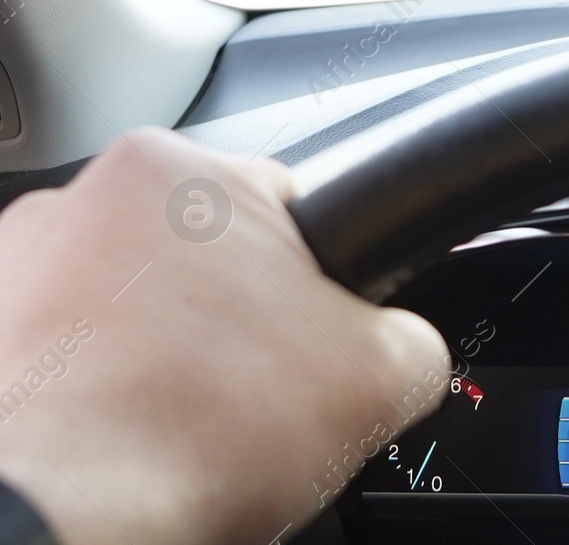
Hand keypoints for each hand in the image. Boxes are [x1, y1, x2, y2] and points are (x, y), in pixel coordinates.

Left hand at [0, 128, 448, 544]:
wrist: (51, 526)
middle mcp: (81, 195)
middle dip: (236, 321)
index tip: (314, 342)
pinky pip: (67, 349)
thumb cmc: (185, 435)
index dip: (323, 286)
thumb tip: (406, 348)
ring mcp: (14, 264)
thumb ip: (415, 336)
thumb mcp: (384, 378)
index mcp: (181, 172)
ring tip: (177, 421)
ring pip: (131, 303)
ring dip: (159, 351)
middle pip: (206, 255)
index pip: (295, 208)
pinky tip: (121, 436)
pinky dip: (93, 388)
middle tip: (252, 393)